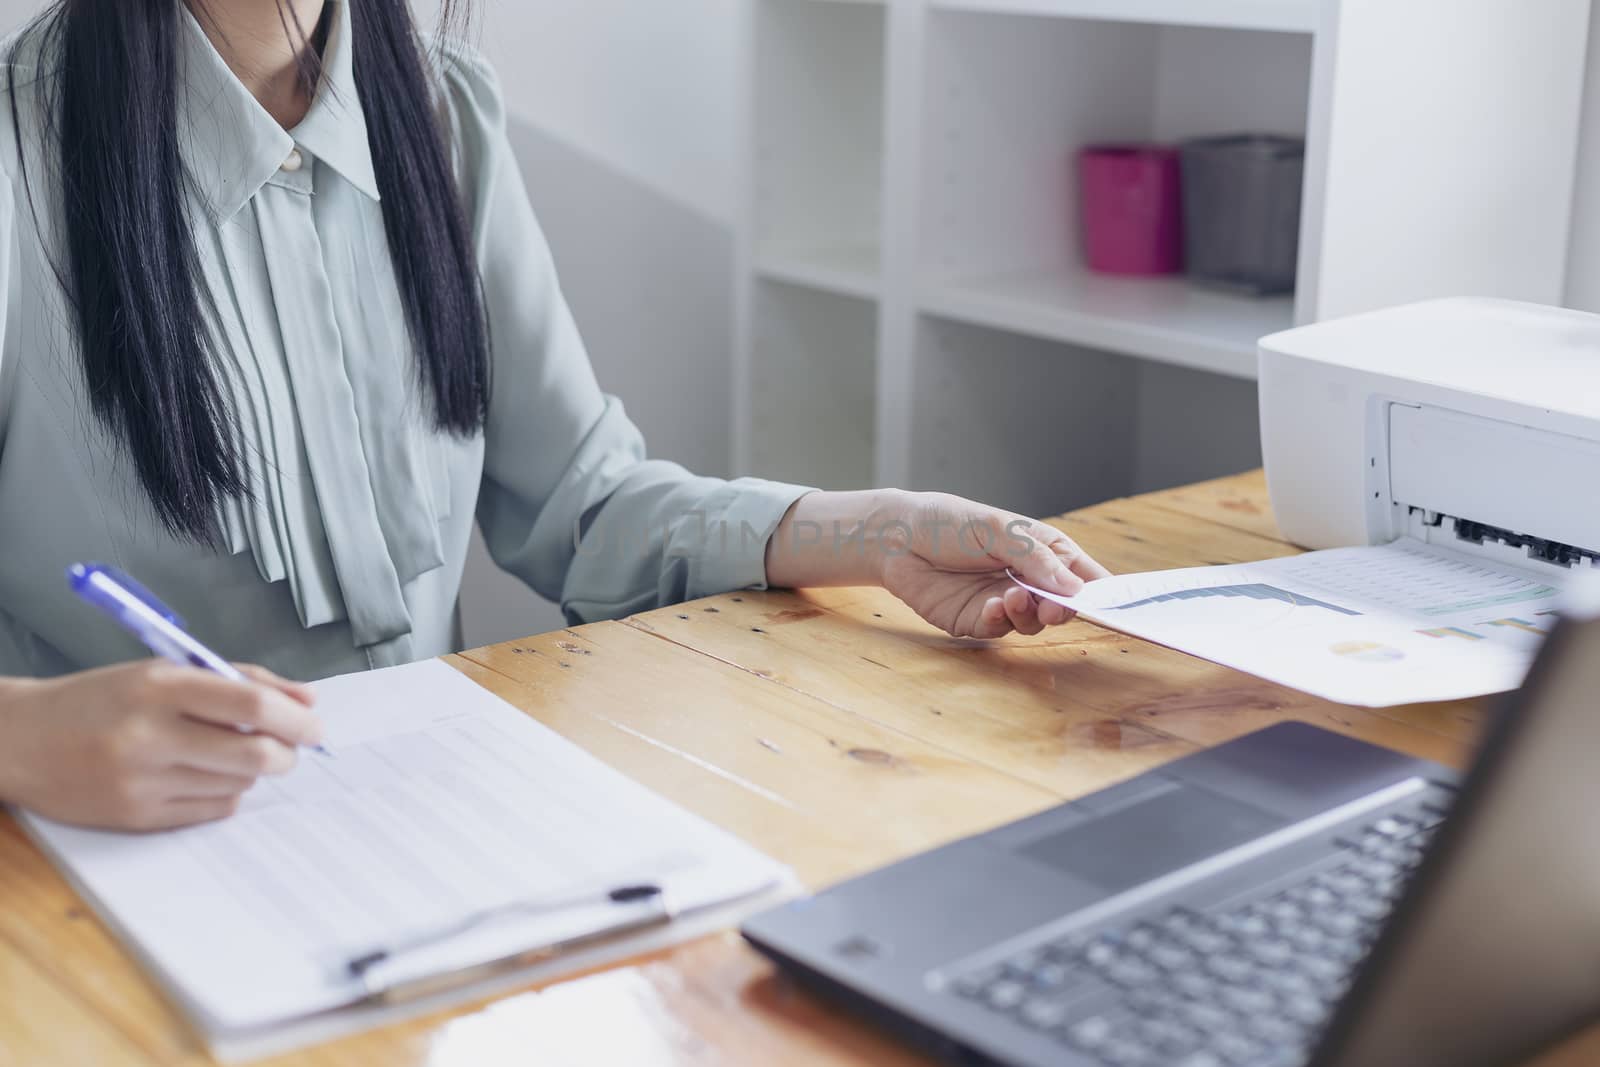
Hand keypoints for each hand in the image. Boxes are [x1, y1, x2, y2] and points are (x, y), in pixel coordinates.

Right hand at [0, 661, 322, 831]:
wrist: (22, 739)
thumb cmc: (102, 699)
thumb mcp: (166, 671)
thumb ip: (240, 680)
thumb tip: (306, 700)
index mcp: (160, 687)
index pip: (250, 704)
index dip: (295, 718)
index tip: (315, 725)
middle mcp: (150, 735)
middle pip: (253, 753)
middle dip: (287, 752)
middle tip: (290, 747)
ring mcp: (141, 781)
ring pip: (238, 784)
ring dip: (252, 771)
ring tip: (228, 754)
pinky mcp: (135, 817)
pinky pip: (212, 810)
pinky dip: (225, 793)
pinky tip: (203, 776)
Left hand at [878, 492, 1110, 638]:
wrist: (897, 538)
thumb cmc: (950, 522)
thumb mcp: (998, 529)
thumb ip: (1035, 558)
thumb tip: (1075, 589)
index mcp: (1042, 551)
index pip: (1083, 575)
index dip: (1101, 591)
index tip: (1112, 605)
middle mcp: (1028, 579)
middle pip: (1063, 606)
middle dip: (1063, 609)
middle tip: (1055, 607)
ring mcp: (1004, 602)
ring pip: (1034, 623)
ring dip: (1029, 614)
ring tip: (1013, 597)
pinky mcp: (977, 621)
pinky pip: (999, 630)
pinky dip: (1001, 621)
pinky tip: (995, 606)